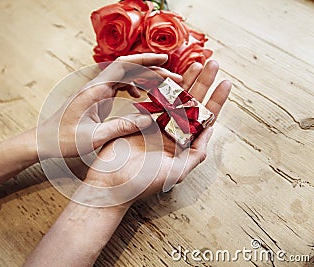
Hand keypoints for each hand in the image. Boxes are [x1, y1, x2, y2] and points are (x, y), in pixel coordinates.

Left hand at [37, 53, 182, 157]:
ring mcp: (96, 91)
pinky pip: (118, 86)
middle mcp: (96, 86)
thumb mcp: (94, 137)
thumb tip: (148, 120)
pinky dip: (133, 88)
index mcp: (95, 90)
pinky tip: (140, 97)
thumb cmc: (63, 139)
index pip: (123, 65)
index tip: (164, 59)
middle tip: (172, 77)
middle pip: (128, 68)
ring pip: (125, 77)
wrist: (43, 141)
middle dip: (151, 69)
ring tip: (162, 87)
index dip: (145, 60)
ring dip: (144, 79)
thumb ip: (121, 127)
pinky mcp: (96, 98)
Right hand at [84, 60, 231, 204]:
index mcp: (184, 145)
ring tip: (197, 63)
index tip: (226, 82)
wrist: (112, 181)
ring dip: (186, 80)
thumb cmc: (144, 182)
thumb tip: (211, 129)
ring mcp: (156, 125)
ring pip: (175, 98)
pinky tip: (171, 74)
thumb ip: (197, 153)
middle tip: (213, 62)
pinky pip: (155, 101)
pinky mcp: (140, 120)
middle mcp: (173, 133)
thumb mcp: (177, 172)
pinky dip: (162, 87)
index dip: (217, 100)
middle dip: (203, 83)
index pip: (205, 119)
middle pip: (192, 103)